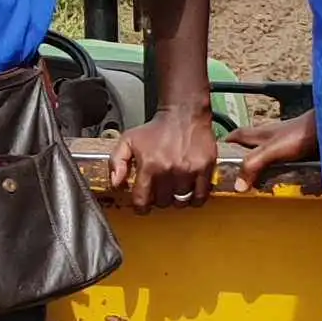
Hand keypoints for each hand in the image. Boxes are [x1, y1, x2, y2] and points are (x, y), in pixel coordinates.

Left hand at [106, 109, 220, 209]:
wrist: (183, 114)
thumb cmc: (156, 129)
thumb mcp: (128, 140)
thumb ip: (117, 162)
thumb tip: (115, 184)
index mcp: (149, 165)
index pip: (142, 200)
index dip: (141, 206)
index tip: (143, 205)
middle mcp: (169, 169)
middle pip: (163, 202)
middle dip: (159, 199)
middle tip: (160, 190)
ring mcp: (188, 170)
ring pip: (181, 201)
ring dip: (176, 198)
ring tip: (174, 189)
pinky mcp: (205, 168)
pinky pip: (201, 196)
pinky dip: (195, 198)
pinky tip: (190, 191)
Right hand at [226, 112, 320, 190]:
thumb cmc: (299, 134)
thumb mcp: (271, 150)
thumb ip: (254, 165)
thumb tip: (238, 185)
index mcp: (261, 134)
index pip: (239, 135)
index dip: (229, 141)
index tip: (221, 151)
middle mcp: (273, 138)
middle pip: (254, 145)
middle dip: (246, 155)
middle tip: (240, 173)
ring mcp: (288, 145)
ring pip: (272, 154)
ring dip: (266, 165)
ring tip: (260, 182)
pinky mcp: (302, 152)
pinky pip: (289, 162)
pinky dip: (285, 171)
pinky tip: (285, 181)